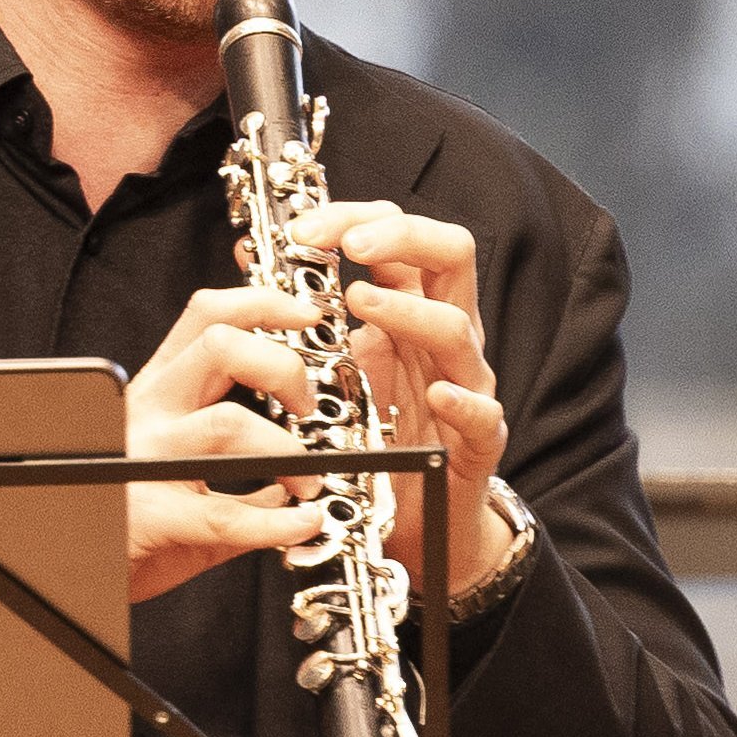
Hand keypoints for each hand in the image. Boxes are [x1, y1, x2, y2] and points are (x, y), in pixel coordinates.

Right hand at [122, 285, 324, 602]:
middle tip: (305, 405)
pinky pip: (225, 514)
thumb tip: (285, 489)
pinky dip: (276, 524)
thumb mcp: (175, 484)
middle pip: (219, 346)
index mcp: (155, 394)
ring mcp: (143, 459)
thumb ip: (233, 482)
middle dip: (281, 366)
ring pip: (227, 423)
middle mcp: (147, 413)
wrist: (62, 571)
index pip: (206, 319)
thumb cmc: (116, 527)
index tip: (306, 315)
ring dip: (286, 451)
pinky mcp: (148, 515)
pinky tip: (297, 527)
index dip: (262, 304)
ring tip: (306, 483)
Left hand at [290, 200, 516, 603]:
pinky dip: (461, 402)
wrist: (421, 518)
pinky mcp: (478, 443)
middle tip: (350, 243)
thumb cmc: (384, 436)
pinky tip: (437, 396)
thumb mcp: (341, 364)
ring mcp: (467, 386)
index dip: (357, 218)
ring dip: (410, 310)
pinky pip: (482, 415)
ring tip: (364, 302)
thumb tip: (253, 253)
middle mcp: (446, 337)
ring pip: (458, 329)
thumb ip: (311, 313)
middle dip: (402, 237)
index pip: (401, 236)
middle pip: (451, 255)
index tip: (304, 229)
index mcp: (413, 309)